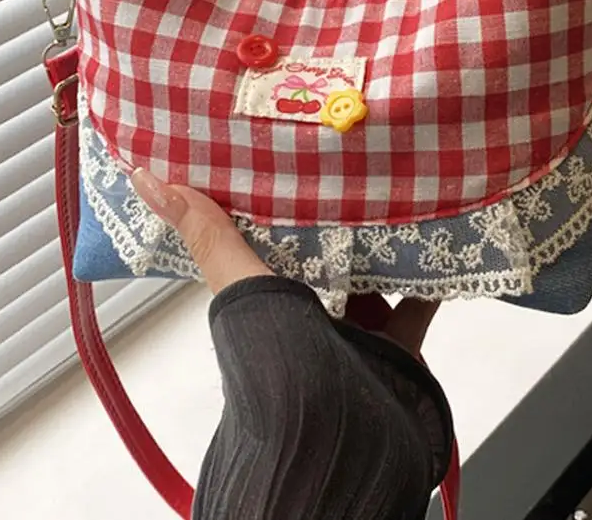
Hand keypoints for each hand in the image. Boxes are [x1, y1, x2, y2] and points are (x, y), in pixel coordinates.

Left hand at [130, 168, 439, 356]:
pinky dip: (431, 278)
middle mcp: (308, 314)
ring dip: (387, 238)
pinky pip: (417, 305)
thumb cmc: (279, 364)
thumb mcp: (239, 285)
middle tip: (358, 161)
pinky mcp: (396, 349)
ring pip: (374, 274)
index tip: (293, 152)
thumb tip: (147, 179)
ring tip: (400, 189)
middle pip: (327, 253)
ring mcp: (354, 332)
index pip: (270, 238)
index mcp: (268, 296)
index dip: (279, 199)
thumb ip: (207, 235)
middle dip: (342, 214)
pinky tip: (443, 241)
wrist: (340, 439)